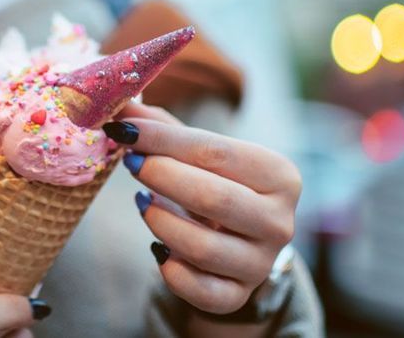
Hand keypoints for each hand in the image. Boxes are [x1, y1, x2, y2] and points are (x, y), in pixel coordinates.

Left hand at [107, 103, 301, 314]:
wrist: (240, 242)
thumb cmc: (220, 185)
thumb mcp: (203, 154)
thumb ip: (165, 130)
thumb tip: (122, 107)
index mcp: (280, 175)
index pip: (215, 152)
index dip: (164, 139)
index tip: (125, 129)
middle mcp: (280, 222)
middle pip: (213, 198)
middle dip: (162, 177)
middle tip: (130, 162)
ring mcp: (260, 264)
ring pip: (201, 247)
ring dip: (160, 222)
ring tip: (143, 203)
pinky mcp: (237, 295)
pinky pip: (197, 288)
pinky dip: (170, 269)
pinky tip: (159, 248)